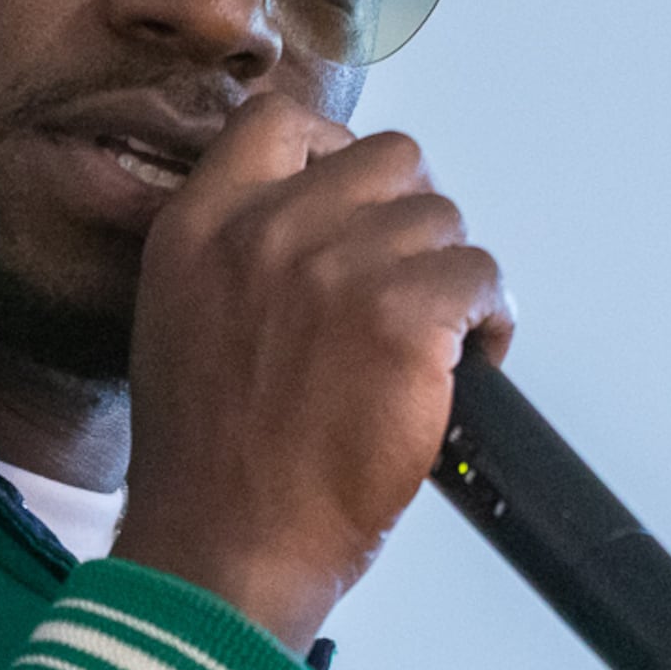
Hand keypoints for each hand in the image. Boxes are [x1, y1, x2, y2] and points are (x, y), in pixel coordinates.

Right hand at [113, 93, 509, 650]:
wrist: (228, 549)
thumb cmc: (210, 462)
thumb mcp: (180, 322)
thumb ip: (235, 254)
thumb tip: (322, 218)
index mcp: (199, 227)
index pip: (278, 120)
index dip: (336, 150)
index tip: (359, 200)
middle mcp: (267, 230)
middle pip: (389, 160)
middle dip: (412, 215)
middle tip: (413, 279)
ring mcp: (339, 269)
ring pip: (445, 221)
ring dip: (452, 277)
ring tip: (439, 339)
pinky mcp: (405, 319)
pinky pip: (483, 278)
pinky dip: (490, 321)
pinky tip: (469, 363)